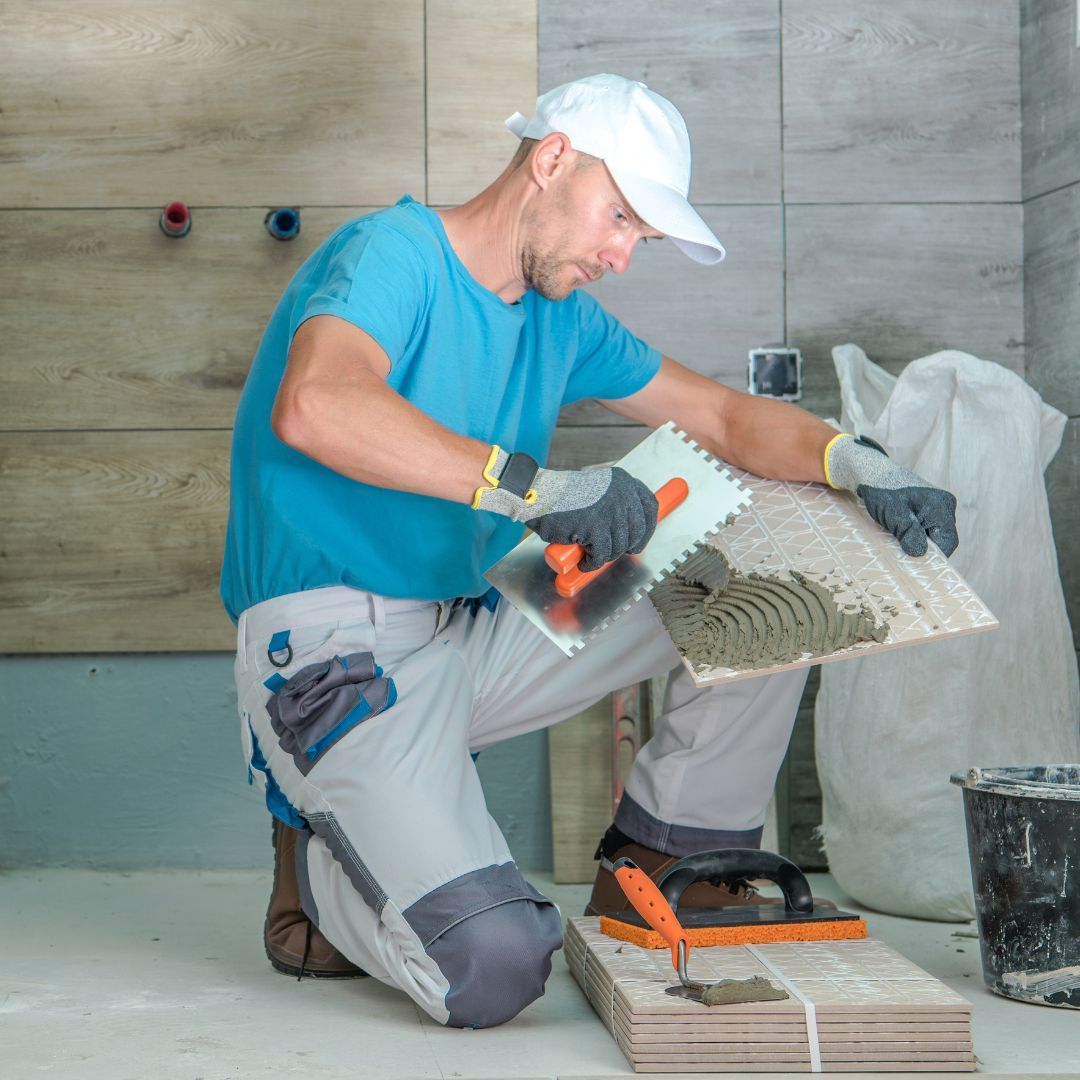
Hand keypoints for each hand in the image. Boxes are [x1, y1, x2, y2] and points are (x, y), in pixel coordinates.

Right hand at [475, 449, 658, 570]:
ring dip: (606, 556)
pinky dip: (592, 563)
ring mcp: (610, 509)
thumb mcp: (598, 489)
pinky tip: (583, 562)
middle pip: (638, 530)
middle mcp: (622, 493)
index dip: (647, 528)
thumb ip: (616, 501)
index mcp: (624, 481)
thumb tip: (632, 529)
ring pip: (620, 545)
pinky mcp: (596, 526)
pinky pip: (602, 554)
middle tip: (613, 553)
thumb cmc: (562, 497)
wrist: (539, 495)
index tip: (639, 540)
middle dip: (627, 546)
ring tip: (591, 554)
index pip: (650, 506)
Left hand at [826, 435, 958, 556]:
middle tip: (902, 552)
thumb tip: (920, 553)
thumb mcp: (893, 514)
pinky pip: (927, 527)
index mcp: (941, 505)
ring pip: (934, 534)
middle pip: (942, 538)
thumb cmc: (881, 490)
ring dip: (918, 540)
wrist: (872, 473)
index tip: (915, 564)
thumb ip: (909, 533)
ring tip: (898, 538)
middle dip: (924, 548)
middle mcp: (945, 504)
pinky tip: (900, 532)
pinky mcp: (930, 507)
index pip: (948, 541)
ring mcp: (939, 505)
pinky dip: (915, 534)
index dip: (934, 556)